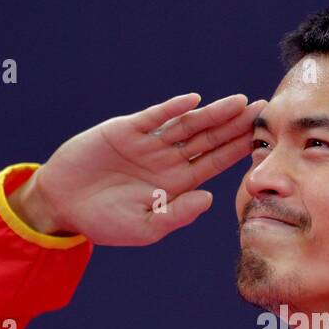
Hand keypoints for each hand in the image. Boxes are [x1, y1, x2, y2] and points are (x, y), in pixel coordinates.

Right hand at [8, 92, 265, 244]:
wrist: (63, 205)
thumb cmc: (104, 221)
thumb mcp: (144, 227)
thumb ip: (177, 214)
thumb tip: (209, 198)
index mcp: (175, 183)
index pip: (214, 163)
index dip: (238, 151)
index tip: (265, 141)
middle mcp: (167, 160)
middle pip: (208, 139)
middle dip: (236, 125)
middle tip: (265, 111)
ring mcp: (148, 143)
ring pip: (187, 125)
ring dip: (213, 113)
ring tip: (239, 102)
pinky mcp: (125, 131)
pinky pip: (154, 118)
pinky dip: (172, 109)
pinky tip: (193, 101)